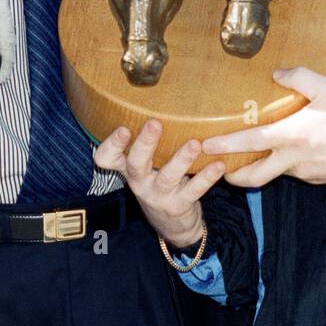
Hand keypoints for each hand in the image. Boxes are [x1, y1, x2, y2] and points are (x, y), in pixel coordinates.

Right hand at [94, 119, 225, 246]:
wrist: (173, 225)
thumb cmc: (159, 182)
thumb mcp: (146, 167)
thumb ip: (148, 143)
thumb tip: (161, 99)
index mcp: (128, 169)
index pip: (106, 158)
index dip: (111, 145)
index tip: (123, 128)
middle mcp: (139, 182)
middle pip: (136, 164)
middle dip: (145, 143)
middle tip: (154, 123)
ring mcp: (158, 196)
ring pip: (167, 177)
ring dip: (181, 159)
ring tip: (194, 144)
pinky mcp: (178, 206)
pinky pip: (193, 190)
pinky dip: (207, 177)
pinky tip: (218, 165)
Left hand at [203, 67, 325, 188]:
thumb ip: (299, 77)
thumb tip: (277, 73)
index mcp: (290, 136)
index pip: (249, 142)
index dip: (224, 145)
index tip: (204, 145)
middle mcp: (292, 159)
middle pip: (253, 177)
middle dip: (231, 176)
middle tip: (217, 168)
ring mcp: (303, 173)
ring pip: (273, 174)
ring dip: (258, 169)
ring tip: (249, 158)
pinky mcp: (314, 179)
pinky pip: (293, 172)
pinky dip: (284, 165)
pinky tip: (289, 152)